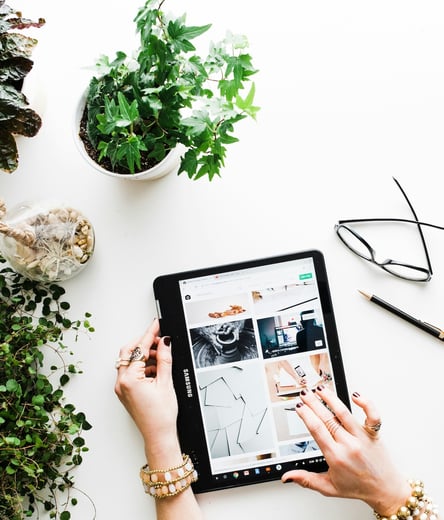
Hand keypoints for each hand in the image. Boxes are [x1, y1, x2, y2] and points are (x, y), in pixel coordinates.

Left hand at [114, 319, 178, 459]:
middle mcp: (121, 383)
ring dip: (143, 356)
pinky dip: (142, 367)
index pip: (140, 349)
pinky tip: (156, 370)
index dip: (150, 334)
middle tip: (159, 340)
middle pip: (128, 352)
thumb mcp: (166, 383)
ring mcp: (121, 388)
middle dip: (143, 344)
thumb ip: (164, 359)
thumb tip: (164, 343)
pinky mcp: (125, 392)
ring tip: (160, 358)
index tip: (156, 324)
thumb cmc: (161, 416)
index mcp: (129, 379)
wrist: (158, 436)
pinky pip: (131, 372)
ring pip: (129, 361)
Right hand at [281, 386, 410, 516]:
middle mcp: (349, 445)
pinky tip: (356, 395)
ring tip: (321, 389)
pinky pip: (372, 416)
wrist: (385, 491)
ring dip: (331, 398)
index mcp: (336, 456)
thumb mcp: (329, 487)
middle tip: (305, 394)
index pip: (317, 430)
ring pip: (344, 413)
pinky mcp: (373, 434)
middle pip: (327, 418)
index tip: (299, 407)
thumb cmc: (358, 487)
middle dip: (313, 403)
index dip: (306, 415)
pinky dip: (366, 404)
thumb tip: (287, 476)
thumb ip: (306, 480)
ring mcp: (361, 437)